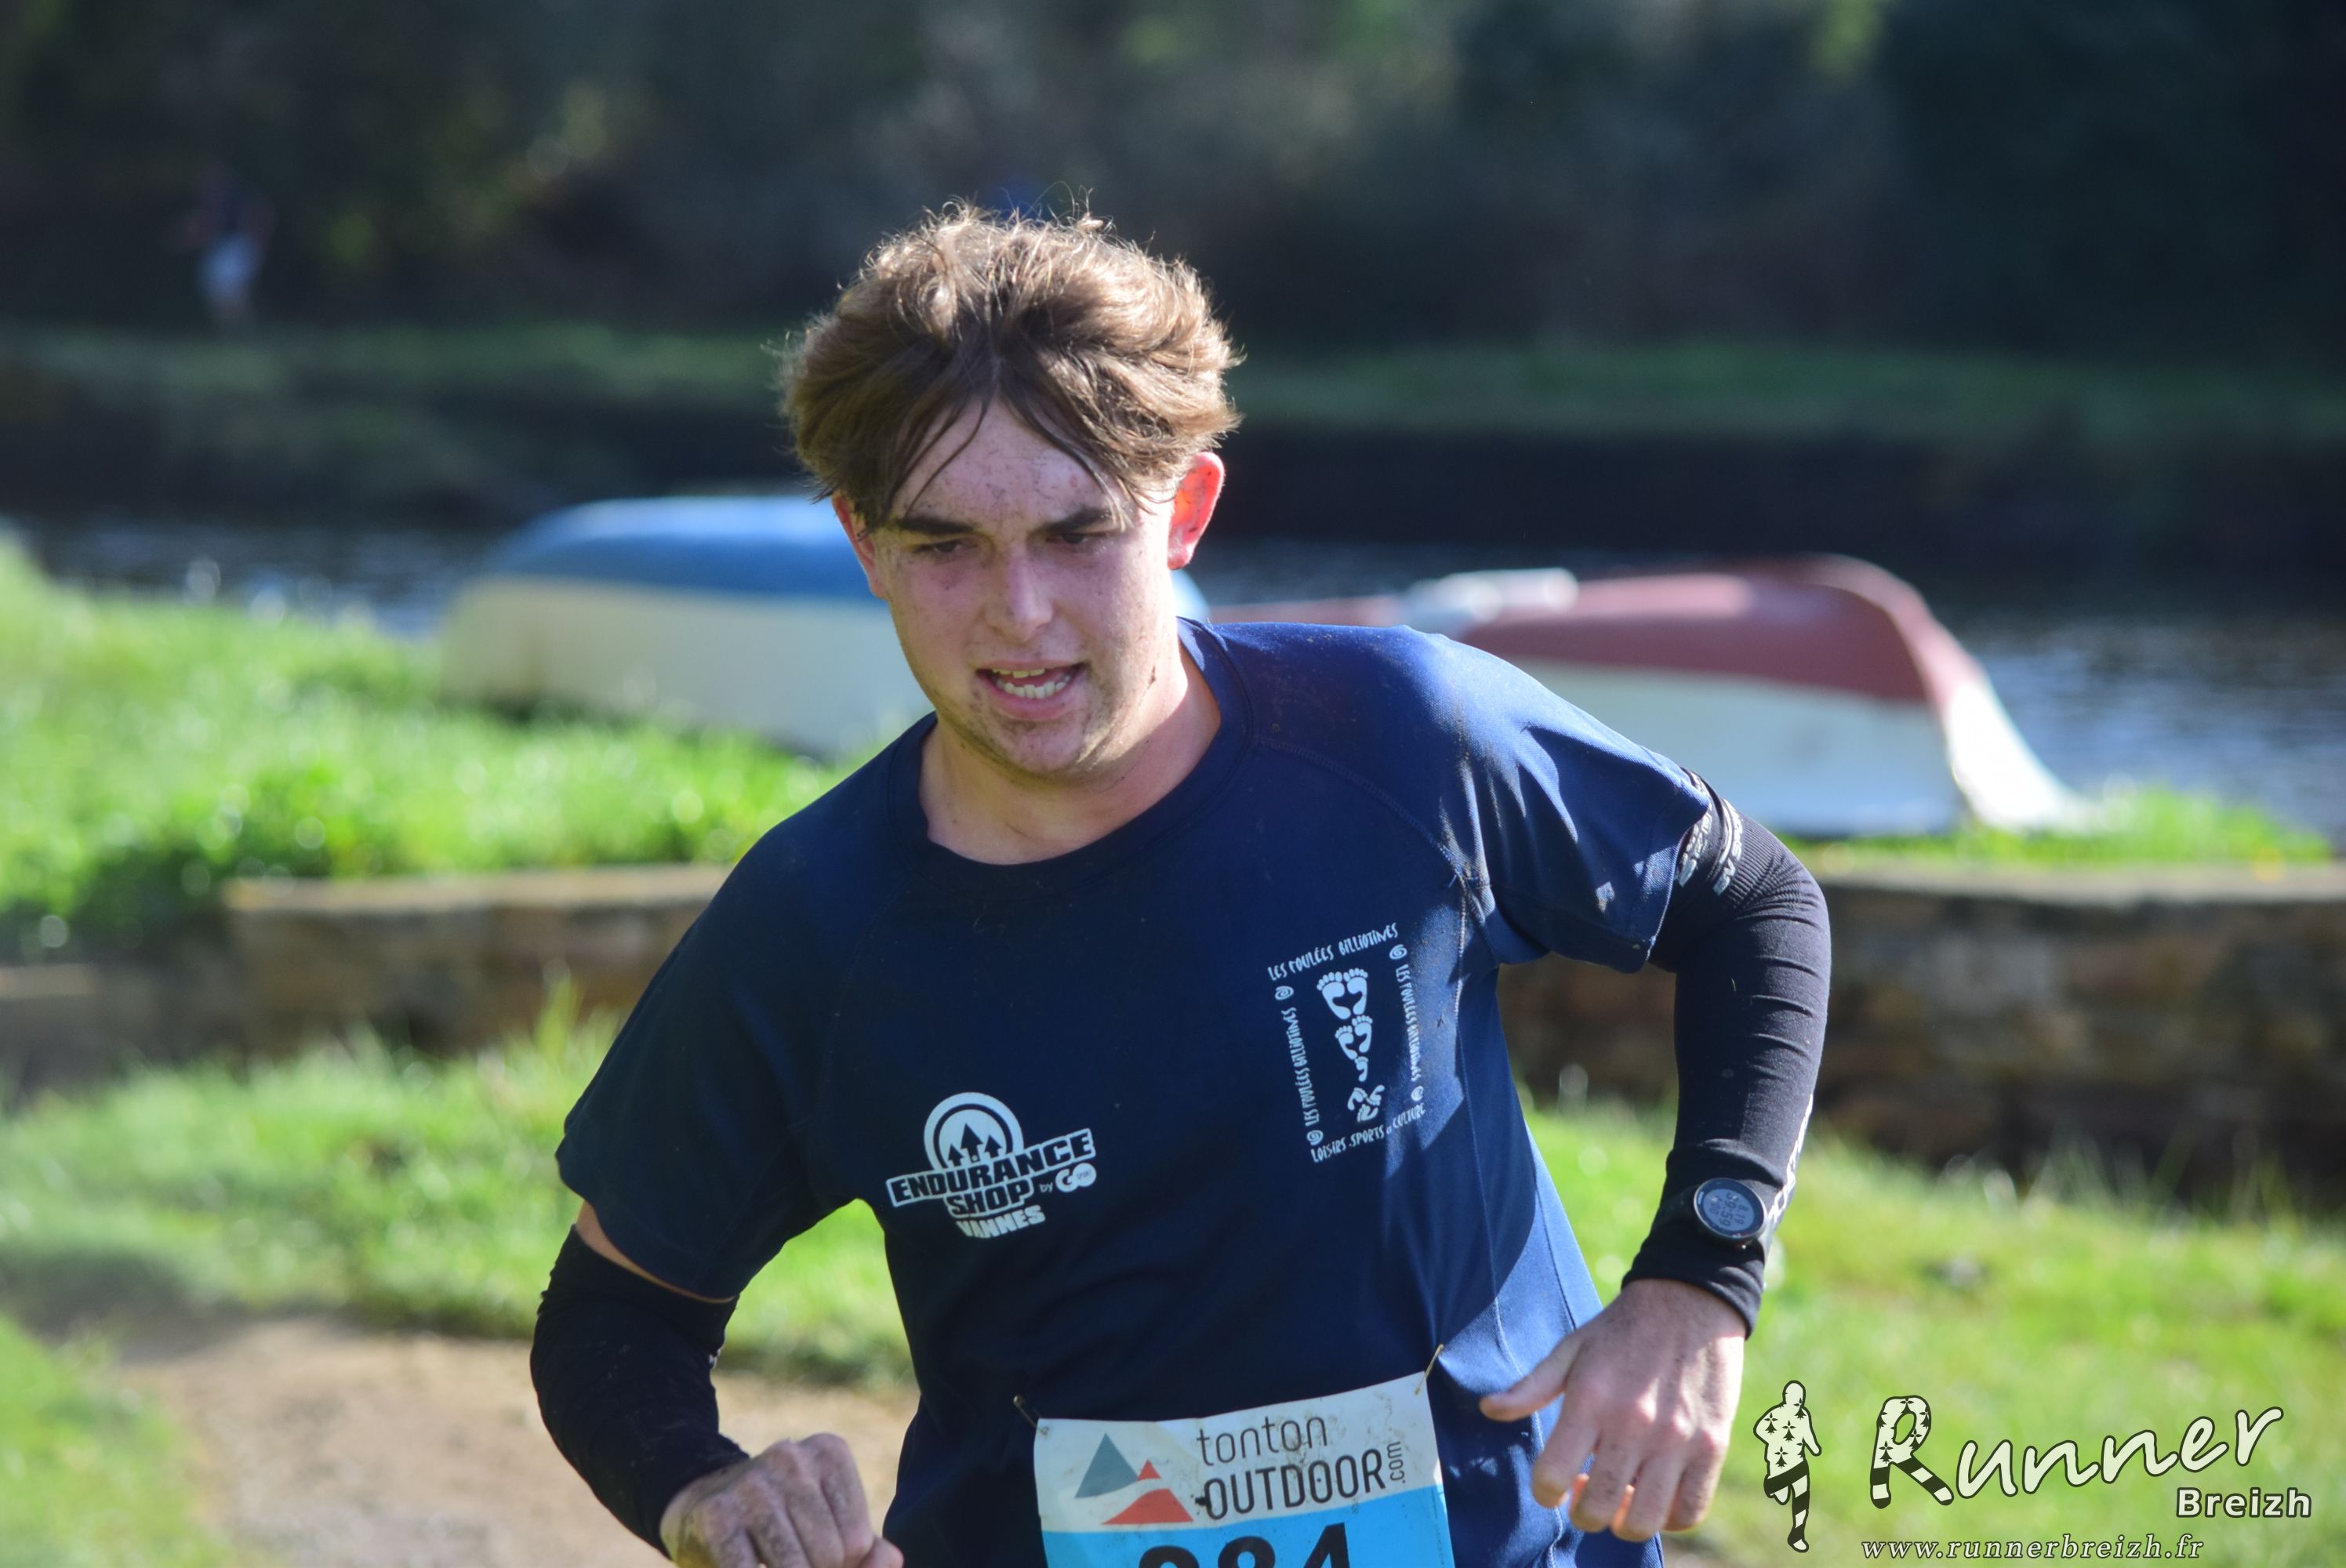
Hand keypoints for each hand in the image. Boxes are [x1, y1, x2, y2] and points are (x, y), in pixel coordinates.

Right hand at [660, 1434, 901, 1567]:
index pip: (858, 1543)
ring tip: (768, 1558)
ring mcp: (751, 1483)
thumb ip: (867, 1552)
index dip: (841, 1565)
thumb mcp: (830, 1529)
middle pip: (829, 1556)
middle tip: (790, 1558)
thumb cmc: (782, 1525)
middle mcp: (790, 1457)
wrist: (701, 1507)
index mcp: (829, 1453)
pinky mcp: (715, 1514)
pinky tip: (749, 1563)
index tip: (814, 1550)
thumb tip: (892, 1561)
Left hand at [1478, 1277, 1744, 1541]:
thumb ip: (1531, 1386)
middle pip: (1598, 1510)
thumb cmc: (1620, 1329)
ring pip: (1644, 1522)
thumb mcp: (1571, 1349)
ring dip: (1624, 1521)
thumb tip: (1489, 1409)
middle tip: (1585, 1491)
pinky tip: (1654, 1495)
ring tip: (1620, 1498)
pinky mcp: (1711, 1447)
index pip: (1552, 1478)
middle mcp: (1633, 1424)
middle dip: (1583, 1513)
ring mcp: (1677, 1440)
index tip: (1551, 1486)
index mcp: (1590, 1399)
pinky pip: (1688, 1511)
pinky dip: (1667, 1518)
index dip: (1545, 1493)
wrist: (1689, 1301)